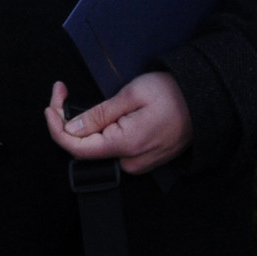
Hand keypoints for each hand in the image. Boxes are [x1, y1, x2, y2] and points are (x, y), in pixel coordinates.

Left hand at [43, 73, 192, 174]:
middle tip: (62, 93)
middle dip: (67, 121)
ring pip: (97, 147)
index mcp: (125, 145)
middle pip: (84, 147)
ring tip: (79, 99)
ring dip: (83, 125)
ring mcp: (137, 162)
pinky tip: (101, 113)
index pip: (76, 147)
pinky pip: (112, 148)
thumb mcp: (132, 94)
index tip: (50, 105)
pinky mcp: (142, 158)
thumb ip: (98, 114)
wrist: (206, 102)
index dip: (56, 127)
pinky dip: (100, 131)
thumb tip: (70, 128)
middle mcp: (130, 161)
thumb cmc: (174, 94)